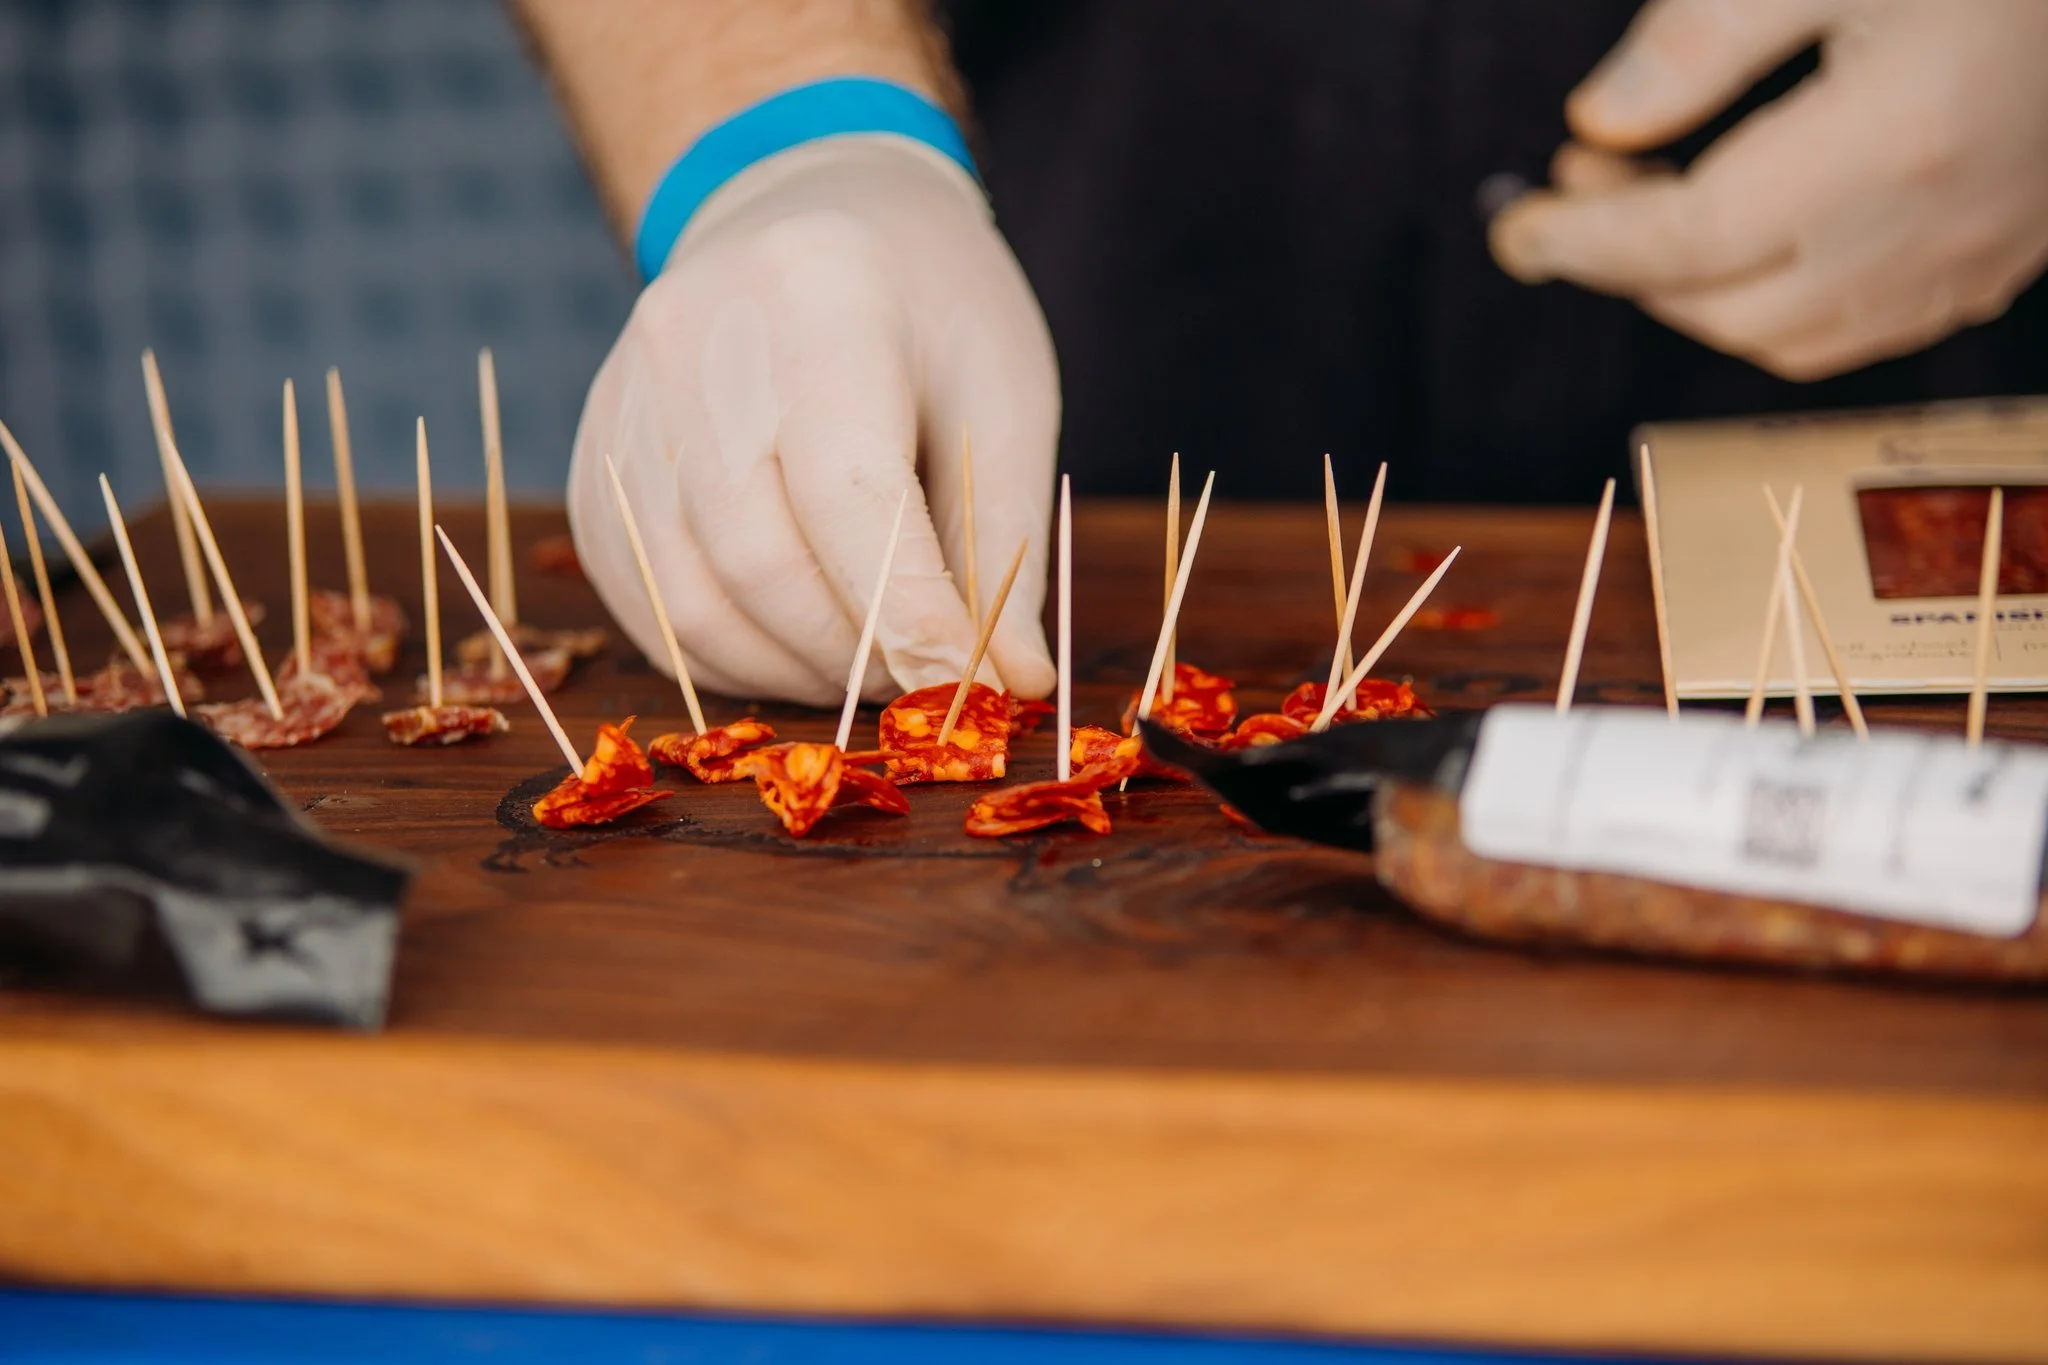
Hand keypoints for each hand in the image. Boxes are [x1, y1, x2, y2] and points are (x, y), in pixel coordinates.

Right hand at [569, 139, 1059, 706]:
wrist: (805, 212)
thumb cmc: (929, 309)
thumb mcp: (1001, 396)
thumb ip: (1001, 542)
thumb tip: (1015, 682)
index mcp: (819, 296)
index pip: (849, 493)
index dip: (908, 614)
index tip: (969, 688)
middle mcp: (694, 342)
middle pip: (758, 560)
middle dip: (853, 654)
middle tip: (922, 678)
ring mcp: (624, 404)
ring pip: (693, 602)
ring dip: (793, 671)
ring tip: (868, 662)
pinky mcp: (593, 467)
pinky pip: (649, 605)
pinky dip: (730, 657)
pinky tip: (797, 646)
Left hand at [1490, 0, 2047, 379]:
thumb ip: (1704, 36)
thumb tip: (1600, 120)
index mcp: (1895, 142)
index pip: (1690, 240)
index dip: (1584, 242)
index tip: (1517, 227)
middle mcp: (1936, 225)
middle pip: (1726, 307)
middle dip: (1626, 267)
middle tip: (1580, 186)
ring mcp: (1978, 255)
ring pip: (1786, 338)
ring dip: (1692, 295)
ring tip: (1649, 208)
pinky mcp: (2000, 257)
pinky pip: (1858, 329)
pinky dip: (1771, 307)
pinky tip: (1741, 239)